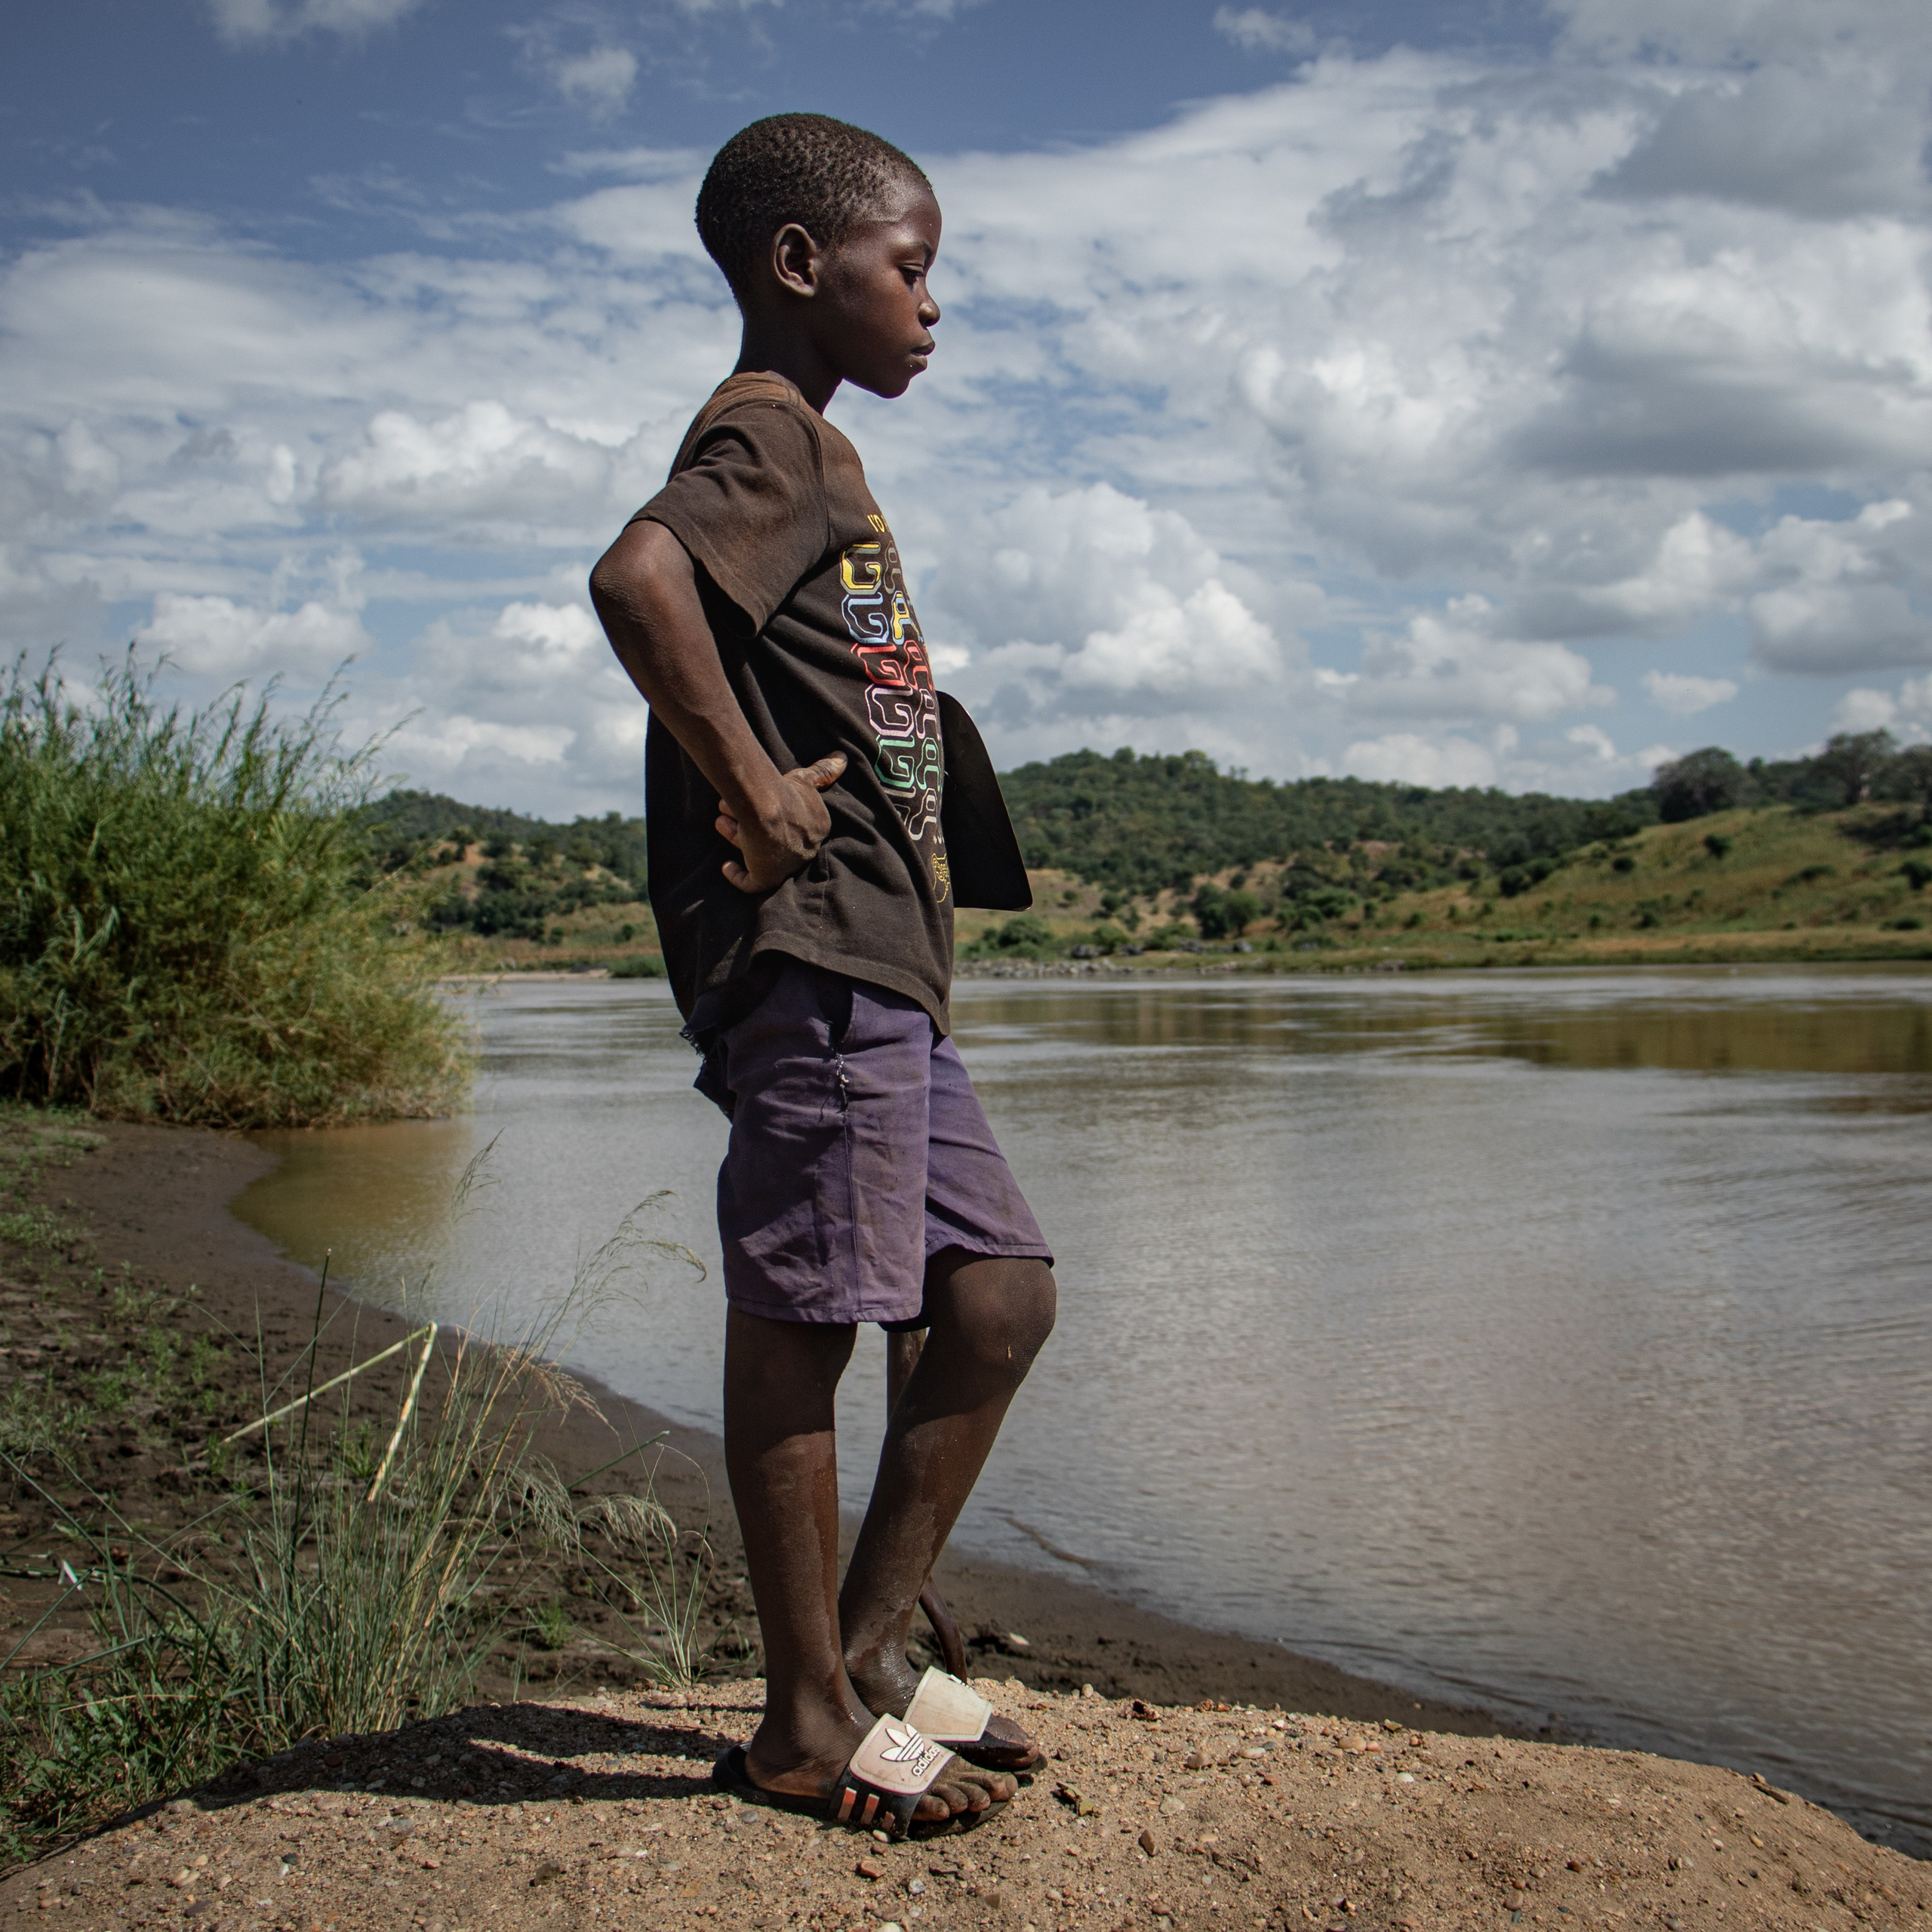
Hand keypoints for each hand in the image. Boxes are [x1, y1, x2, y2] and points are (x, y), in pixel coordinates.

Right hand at [716, 752, 847, 892]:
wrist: (769, 810)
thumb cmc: (786, 792)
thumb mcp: (805, 778)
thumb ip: (823, 771)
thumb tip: (843, 758)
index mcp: (816, 830)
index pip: (793, 826)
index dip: (773, 813)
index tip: (753, 804)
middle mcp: (804, 852)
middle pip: (773, 839)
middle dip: (750, 823)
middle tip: (729, 810)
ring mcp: (786, 867)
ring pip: (758, 855)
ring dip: (738, 837)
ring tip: (722, 821)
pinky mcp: (767, 878)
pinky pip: (750, 884)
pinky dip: (738, 875)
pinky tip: (727, 866)